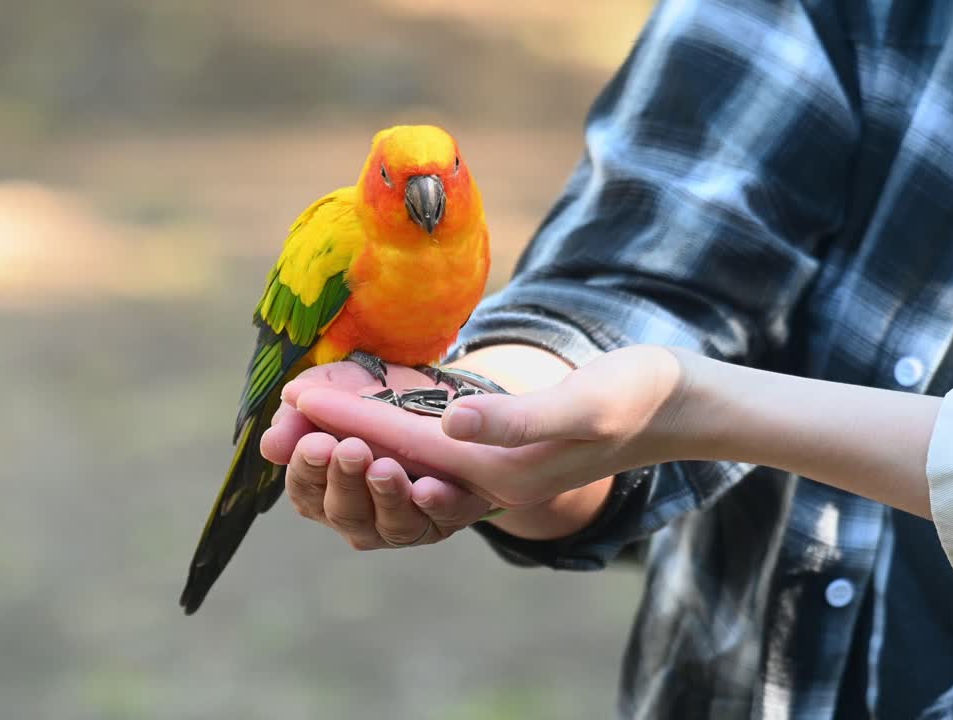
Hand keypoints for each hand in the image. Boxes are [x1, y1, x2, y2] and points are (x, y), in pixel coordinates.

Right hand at [262, 363, 491, 548]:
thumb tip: (271, 447)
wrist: (438, 392)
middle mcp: (359, 515)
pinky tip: (428, 487)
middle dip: (346, 481)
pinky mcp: (447, 516)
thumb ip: (298, 418)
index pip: (305, 489)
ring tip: (385, 468)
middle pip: (344, 512)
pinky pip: (442, 518)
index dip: (308, 469)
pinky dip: (435, 505)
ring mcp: (402, 522)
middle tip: (352, 449)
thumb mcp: (332, 392)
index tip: (315, 442)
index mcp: (323, 488)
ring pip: (391, 524)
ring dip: (387, 496)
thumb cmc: (373, 396)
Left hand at [287, 345, 690, 509]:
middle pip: (390, 468)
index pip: (404, 445)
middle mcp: (488, 483)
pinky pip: (422, 455)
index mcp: (503, 474)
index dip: (346, 420)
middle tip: (275, 421)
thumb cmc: (637, 396)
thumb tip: (450, 424)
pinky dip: (382, 438)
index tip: (294, 399)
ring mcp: (492, 474)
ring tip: (299, 423)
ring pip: (400, 467)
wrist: (676, 407)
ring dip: (349, 445)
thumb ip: (520, 419)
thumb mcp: (586, 402)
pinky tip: (356, 423)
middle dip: (330, 444)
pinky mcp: (496, 458)